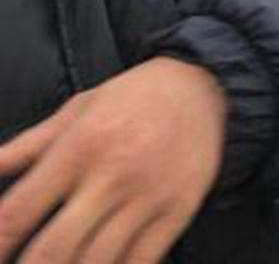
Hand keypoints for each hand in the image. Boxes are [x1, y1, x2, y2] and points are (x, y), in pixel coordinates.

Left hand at [0, 57, 226, 262]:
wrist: (206, 85)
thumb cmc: (134, 96)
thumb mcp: (78, 109)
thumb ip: (26, 147)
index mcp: (78, 146)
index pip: (17, 213)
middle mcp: (111, 175)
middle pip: (52, 250)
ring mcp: (147, 197)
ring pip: (96, 263)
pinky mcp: (177, 211)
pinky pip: (141, 262)